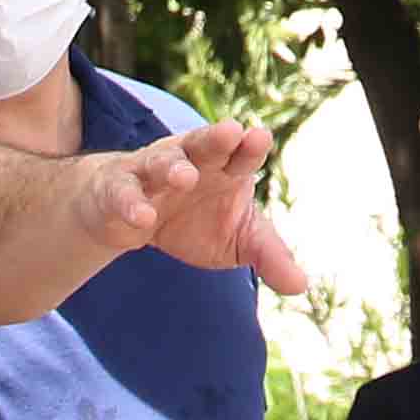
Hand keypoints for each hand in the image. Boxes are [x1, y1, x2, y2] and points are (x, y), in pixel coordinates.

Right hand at [71, 121, 307, 291]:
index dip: (250, 147)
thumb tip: (301, 287)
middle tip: (231, 132)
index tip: (260, 138)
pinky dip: (132, 204)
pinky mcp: (118, 189)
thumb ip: (268, 256)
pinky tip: (144, 218)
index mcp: (225, 168)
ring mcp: (151, 171)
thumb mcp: (236, 240)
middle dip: (217, 138)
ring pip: (162, 162)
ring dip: (173, 168)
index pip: (242, 155)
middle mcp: (190, 162)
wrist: (130, 219)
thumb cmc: (195, 221)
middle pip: (204, 144)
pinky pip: (124, 193)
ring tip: (185, 178)